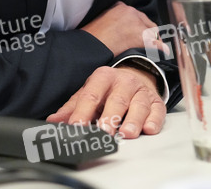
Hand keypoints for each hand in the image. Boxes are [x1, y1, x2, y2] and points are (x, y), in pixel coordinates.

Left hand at [47, 66, 165, 138]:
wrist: (136, 76)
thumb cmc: (108, 90)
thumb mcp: (89, 93)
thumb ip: (72, 108)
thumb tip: (53, 122)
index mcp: (102, 77)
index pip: (91, 96)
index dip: (82, 112)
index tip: (76, 126)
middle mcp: (123, 82)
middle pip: (116, 101)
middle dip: (109, 118)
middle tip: (103, 133)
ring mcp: (141, 91)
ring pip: (138, 106)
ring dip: (133, 121)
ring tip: (127, 133)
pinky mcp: (156, 101)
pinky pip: (157, 111)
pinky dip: (154, 121)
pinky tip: (149, 129)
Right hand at [80, 2, 159, 56]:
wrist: (87, 48)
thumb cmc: (90, 40)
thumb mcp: (100, 24)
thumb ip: (113, 24)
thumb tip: (120, 34)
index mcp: (118, 7)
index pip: (137, 17)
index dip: (139, 28)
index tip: (138, 36)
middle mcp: (129, 11)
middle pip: (147, 23)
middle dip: (148, 35)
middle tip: (146, 46)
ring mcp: (136, 22)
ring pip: (153, 33)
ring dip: (152, 42)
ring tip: (151, 52)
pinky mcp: (141, 35)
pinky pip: (157, 43)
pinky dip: (160, 49)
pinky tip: (163, 54)